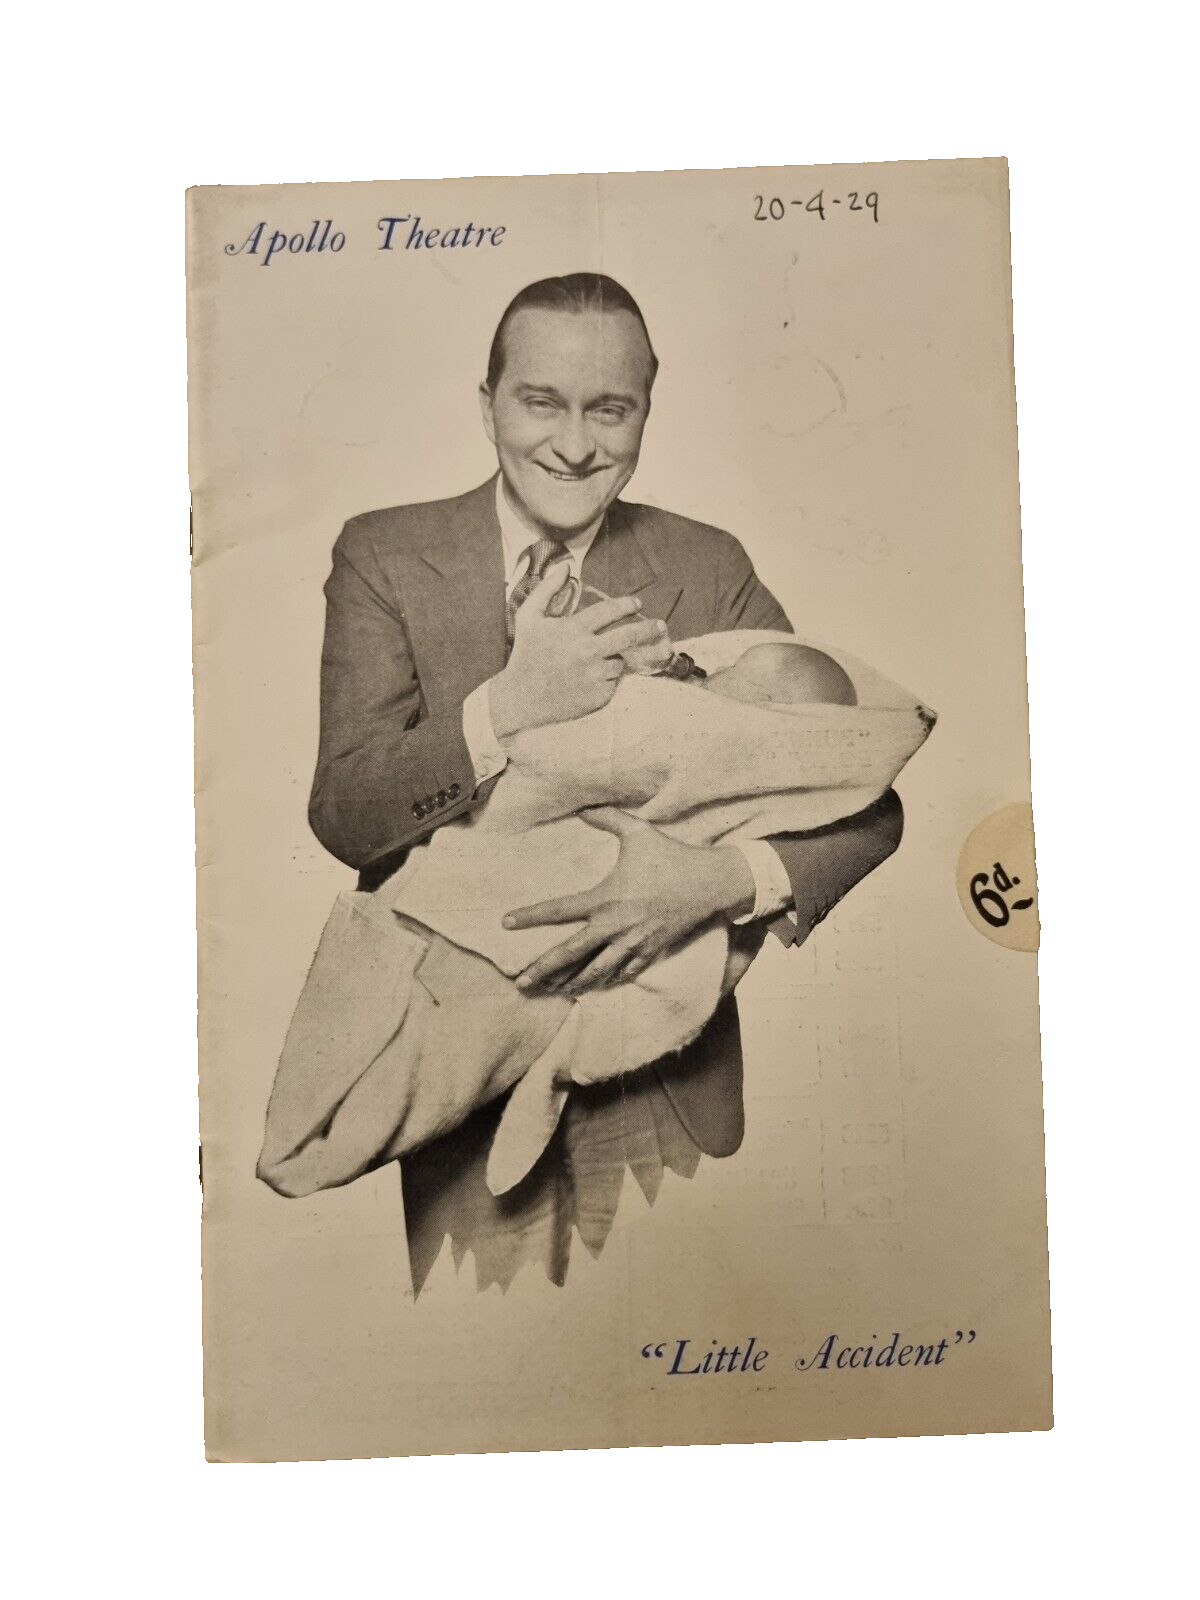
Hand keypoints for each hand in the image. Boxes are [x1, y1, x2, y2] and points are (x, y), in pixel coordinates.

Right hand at [489, 569, 668, 737]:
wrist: (521, 698)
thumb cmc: (525, 654)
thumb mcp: (528, 616)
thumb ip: (547, 588)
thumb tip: (566, 565)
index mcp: (573, 630)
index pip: (609, 611)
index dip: (626, 604)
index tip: (636, 603)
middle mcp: (587, 651)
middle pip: (629, 636)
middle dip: (649, 628)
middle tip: (660, 626)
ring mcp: (594, 675)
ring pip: (620, 662)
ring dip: (616, 658)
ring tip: (602, 659)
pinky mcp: (598, 695)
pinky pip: (612, 683)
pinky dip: (607, 678)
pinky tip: (592, 678)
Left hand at [503, 807, 755, 995]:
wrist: (712, 883)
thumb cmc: (672, 856)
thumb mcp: (638, 832)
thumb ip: (607, 819)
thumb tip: (582, 808)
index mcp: (606, 898)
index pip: (559, 910)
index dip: (530, 916)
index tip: (505, 922)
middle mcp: (615, 926)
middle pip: (571, 953)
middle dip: (543, 969)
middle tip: (520, 982)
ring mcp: (634, 943)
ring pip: (596, 971)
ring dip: (571, 982)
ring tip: (550, 990)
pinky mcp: (651, 952)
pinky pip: (624, 973)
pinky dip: (606, 980)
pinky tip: (593, 986)